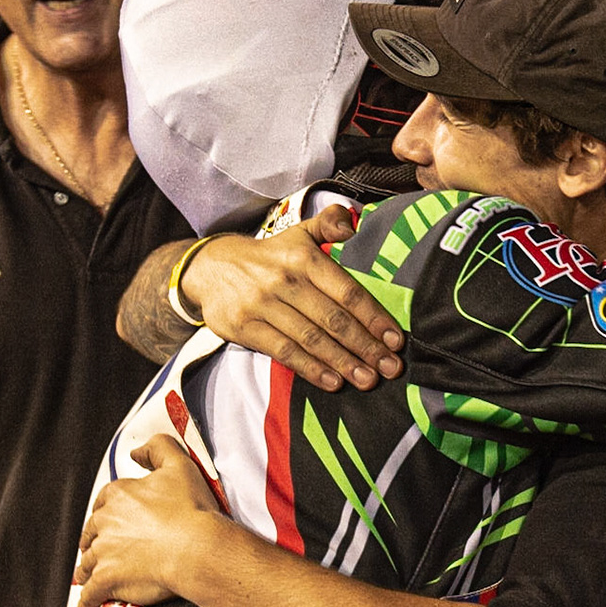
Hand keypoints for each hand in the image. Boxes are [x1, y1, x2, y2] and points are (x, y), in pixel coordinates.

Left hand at [75, 436, 226, 606]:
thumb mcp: (179, 464)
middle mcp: (104, 523)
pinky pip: (90, 596)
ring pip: (87, 564)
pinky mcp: (106, 581)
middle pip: (92, 534)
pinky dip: (86, 605)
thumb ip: (157, 448)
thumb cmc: (191, 509)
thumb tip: (137, 451)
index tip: (113, 522)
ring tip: (90, 580)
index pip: (104, 503)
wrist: (197, 547)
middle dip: (95, 542)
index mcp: (118, 495)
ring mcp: (103, 553)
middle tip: (102, 551)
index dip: (108, 513)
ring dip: (87, 572)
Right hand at [185, 204, 405, 391]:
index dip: (374, 317)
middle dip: (366, 347)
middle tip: (391, 368)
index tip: (396, 340)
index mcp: (304, 257)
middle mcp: (285, 280)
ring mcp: (263, 305)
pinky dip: (311, 369)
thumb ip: (329, 223)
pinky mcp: (245, 327)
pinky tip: (333, 382)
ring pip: (311, 339)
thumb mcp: (298, 233)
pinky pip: (284, 352)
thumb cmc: (269, 256)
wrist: (209, 267)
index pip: (347, 291)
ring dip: (343, 362)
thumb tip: (354, 224)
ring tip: (368, 380)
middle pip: (333, 319)